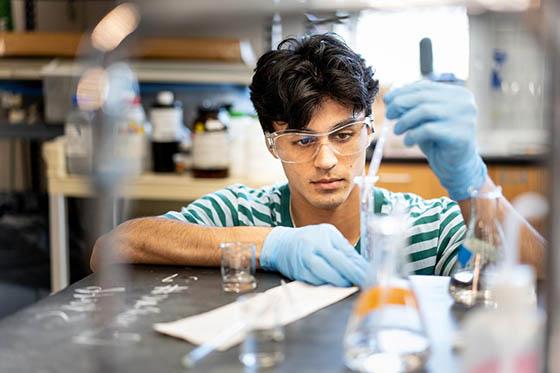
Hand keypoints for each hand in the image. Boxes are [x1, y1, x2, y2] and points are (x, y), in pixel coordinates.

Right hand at [260, 224, 367, 286]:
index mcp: (325, 234)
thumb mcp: (326, 237)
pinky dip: (328, 285)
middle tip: (367, 283)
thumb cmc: (309, 240)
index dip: (361, 266)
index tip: (372, 275)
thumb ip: (343, 249)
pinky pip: (317, 282)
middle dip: (355, 275)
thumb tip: (362, 266)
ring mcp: (306, 259)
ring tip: (351, 284)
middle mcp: (315, 245)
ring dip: (342, 282)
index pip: (347, 252)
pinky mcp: (300, 272)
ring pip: (328, 275)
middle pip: (339, 263)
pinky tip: (336, 285)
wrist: (281, 244)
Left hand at [383, 80, 486, 200]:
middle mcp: (464, 102)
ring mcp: (465, 118)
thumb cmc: (438, 140)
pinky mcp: (460, 134)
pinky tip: (408, 142)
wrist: (455, 166)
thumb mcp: (424, 119)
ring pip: (424, 111)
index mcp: (458, 93)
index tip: (387, 100)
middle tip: (389, 115)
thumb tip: (390, 98)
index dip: (402, 92)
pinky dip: (412, 135)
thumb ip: (412, 106)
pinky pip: (428, 130)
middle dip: (400, 105)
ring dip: (405, 121)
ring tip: (397, 130)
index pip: (425, 86)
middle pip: (423, 97)